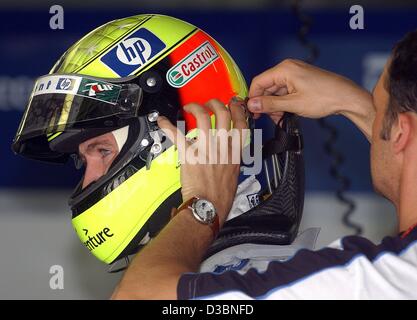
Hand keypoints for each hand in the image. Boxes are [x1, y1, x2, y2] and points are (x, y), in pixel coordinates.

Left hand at [157, 98, 247, 223]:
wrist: (209, 208)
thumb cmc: (221, 198)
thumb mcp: (234, 176)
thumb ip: (231, 161)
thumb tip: (226, 156)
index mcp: (234, 153)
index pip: (241, 124)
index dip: (237, 109)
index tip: (232, 103)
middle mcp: (222, 147)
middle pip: (223, 114)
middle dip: (215, 103)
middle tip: (208, 103)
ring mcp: (206, 149)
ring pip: (203, 117)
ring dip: (195, 108)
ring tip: (188, 107)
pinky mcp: (189, 154)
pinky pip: (177, 134)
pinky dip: (167, 125)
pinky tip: (162, 121)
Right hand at [247, 59, 373, 139]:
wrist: (346, 98)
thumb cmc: (325, 97)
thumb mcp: (293, 104)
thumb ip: (270, 104)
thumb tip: (252, 105)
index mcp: (285, 69)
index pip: (259, 82)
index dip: (253, 98)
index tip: (252, 112)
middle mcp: (288, 68)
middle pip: (266, 87)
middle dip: (266, 104)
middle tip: (269, 118)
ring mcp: (294, 74)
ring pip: (275, 91)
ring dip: (275, 105)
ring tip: (281, 118)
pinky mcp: (300, 81)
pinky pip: (284, 91)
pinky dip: (283, 103)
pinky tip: (287, 112)